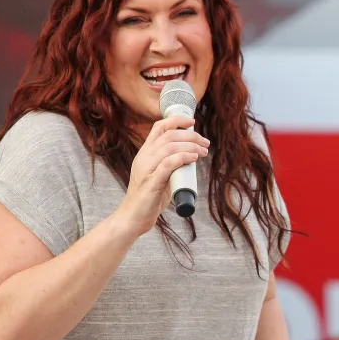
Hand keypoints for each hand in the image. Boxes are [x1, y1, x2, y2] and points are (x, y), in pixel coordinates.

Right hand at [116, 116, 209, 234]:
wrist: (133, 217)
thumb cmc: (149, 198)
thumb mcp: (159, 175)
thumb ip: (170, 164)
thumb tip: (191, 155)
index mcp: (145, 154)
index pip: (159, 128)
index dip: (177, 121)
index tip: (193, 123)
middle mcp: (144, 158)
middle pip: (169, 135)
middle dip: (191, 135)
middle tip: (205, 142)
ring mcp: (146, 169)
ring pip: (170, 147)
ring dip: (191, 146)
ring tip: (203, 151)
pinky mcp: (151, 182)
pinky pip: (168, 164)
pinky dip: (183, 158)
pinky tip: (194, 158)